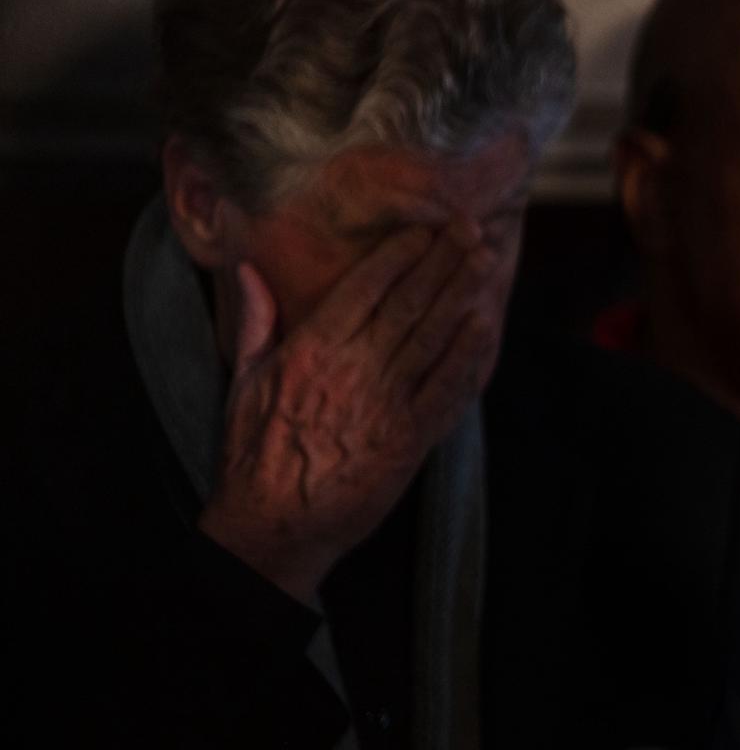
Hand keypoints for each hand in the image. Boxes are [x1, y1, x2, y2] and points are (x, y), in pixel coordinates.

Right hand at [197, 220, 503, 604]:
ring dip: (461, 295)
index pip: (363, 289)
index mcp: (310, 350)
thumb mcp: (244, 378)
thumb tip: (248, 268)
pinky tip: (485, 327)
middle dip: (441, 262)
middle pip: (407, 304)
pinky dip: (467, 357)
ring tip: (482, 261)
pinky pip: (445, 391)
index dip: (398, 255)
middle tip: (468, 228)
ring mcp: (384, 404)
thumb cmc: (255, 451)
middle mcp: (352, 370)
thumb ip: (256, 320)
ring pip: (431, 338)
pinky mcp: (408, 439)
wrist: (275, 521)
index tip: (423, 229)